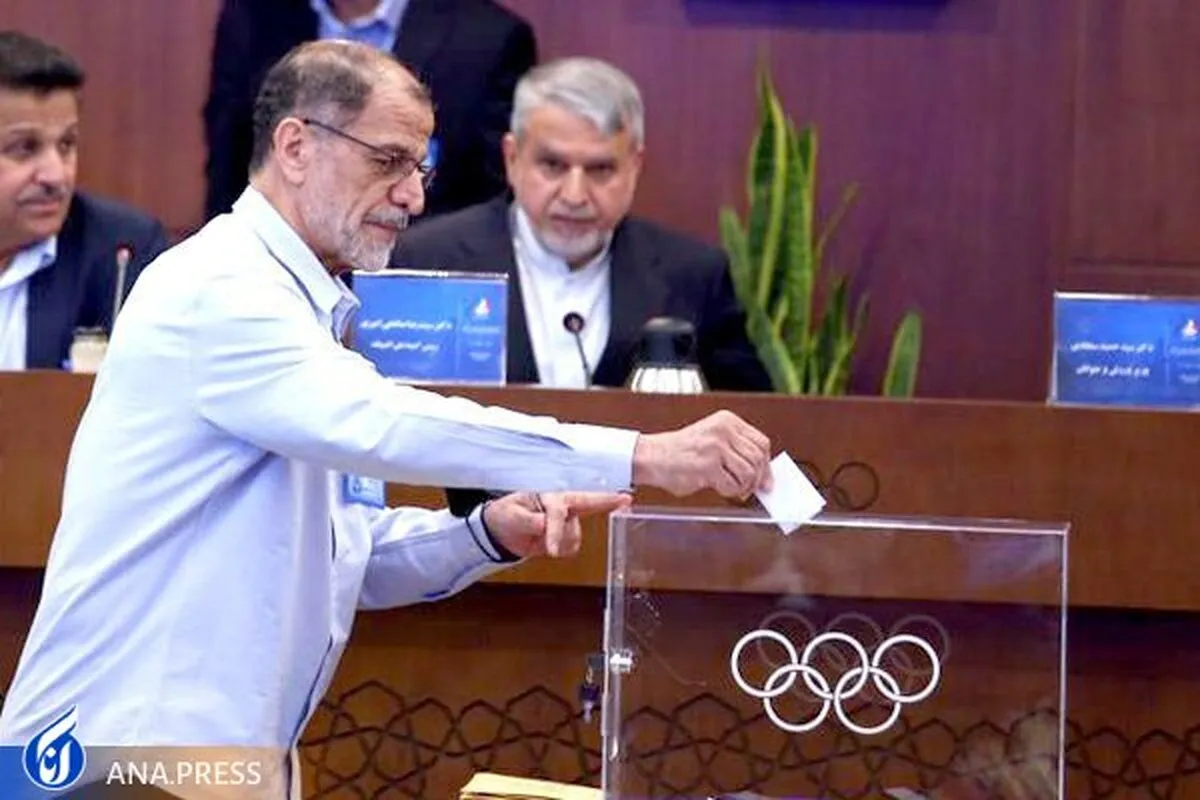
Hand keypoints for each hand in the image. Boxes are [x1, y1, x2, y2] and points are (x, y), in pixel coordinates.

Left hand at [482, 491, 632, 558]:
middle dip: (607, 500)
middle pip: (587, 503)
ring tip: (543, 546)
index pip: (558, 511)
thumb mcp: (510, 516)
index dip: (557, 531)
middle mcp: (562, 504)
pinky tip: (550, 547)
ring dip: (561, 544)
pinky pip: (573, 546)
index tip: (550, 550)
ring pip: (575, 535)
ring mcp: (567, 518)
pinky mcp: (568, 533)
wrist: (503, 531)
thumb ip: (527, 520)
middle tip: (626, 499)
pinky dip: (563, 551)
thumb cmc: (506, 515)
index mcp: (548, 495)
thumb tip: (543, 524)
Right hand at [630, 410, 771, 498]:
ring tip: (731, 488)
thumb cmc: (680, 452)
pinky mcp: (707, 466)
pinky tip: (719, 488)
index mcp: (727, 421)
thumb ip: (736, 450)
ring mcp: (715, 447)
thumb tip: (762, 473)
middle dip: (757, 479)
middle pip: (758, 458)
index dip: (766, 464)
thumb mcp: (713, 439)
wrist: (651, 456)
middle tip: (748, 488)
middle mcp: (723, 430)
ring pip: (749, 473)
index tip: (765, 478)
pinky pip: (732, 485)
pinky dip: (730, 492)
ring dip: (742, 487)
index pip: (761, 442)